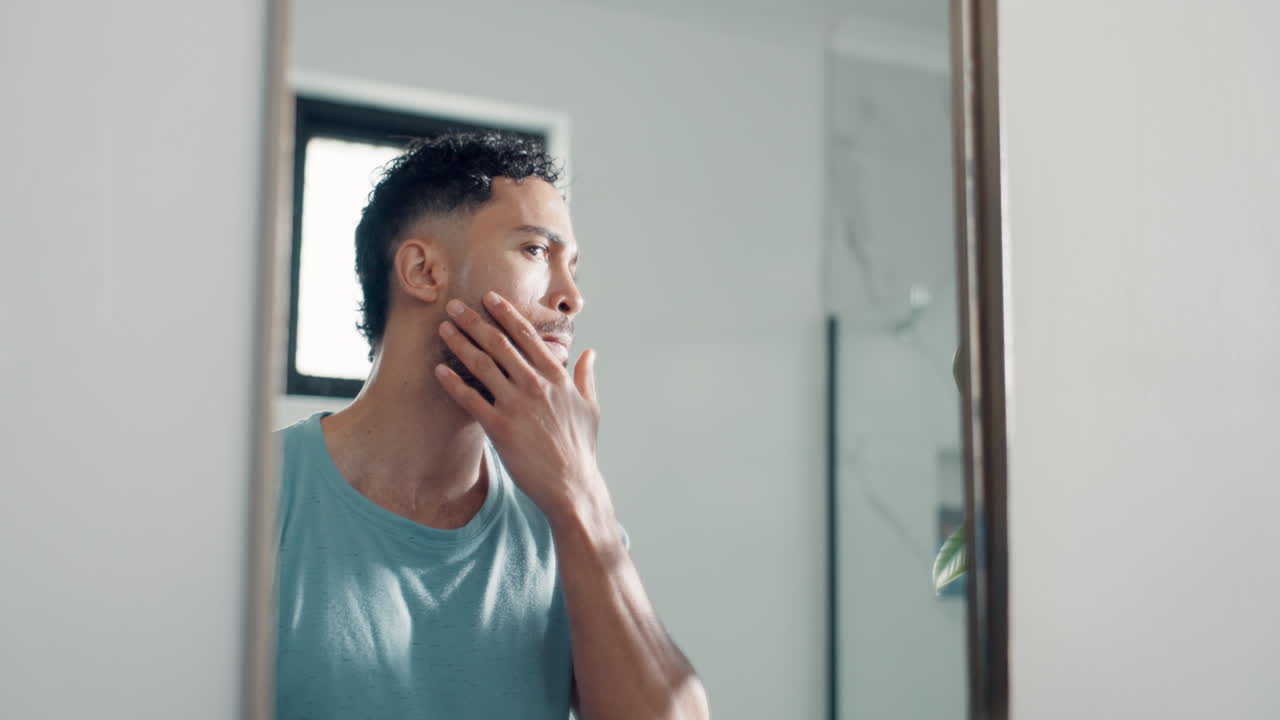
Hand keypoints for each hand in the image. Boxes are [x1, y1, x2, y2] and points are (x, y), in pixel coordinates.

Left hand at [434, 291, 605, 524]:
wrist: (572, 486)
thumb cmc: (581, 449)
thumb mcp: (591, 408)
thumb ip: (585, 377)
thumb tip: (590, 353)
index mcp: (557, 378)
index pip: (528, 336)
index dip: (507, 314)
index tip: (490, 298)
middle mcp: (536, 386)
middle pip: (499, 344)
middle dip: (474, 321)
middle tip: (454, 305)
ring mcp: (517, 406)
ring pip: (483, 366)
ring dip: (460, 344)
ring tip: (443, 329)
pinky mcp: (500, 429)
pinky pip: (471, 400)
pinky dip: (453, 383)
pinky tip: (439, 370)